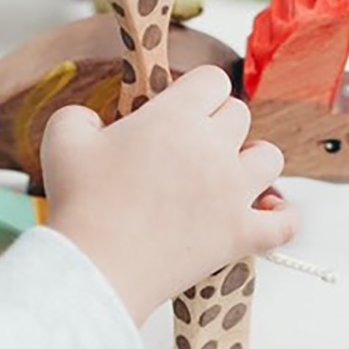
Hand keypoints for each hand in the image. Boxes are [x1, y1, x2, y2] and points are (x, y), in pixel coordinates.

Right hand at [41, 66, 298, 324]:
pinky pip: (284, 222)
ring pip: (270, 158)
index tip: (184, 105)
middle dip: (218, 123)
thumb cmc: (81, 204)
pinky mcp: (240, 234)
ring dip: (253, 159)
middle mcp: (213, 148)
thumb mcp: (63, 138)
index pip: (212, 80)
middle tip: (192, 144)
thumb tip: (95, 121)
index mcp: (176, 117)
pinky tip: (268, 211)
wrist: (95, 267)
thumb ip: (80, 114)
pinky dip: (281, 216)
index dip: (197, 90)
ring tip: (231, 171)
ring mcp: (233, 192)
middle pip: (239, 115)